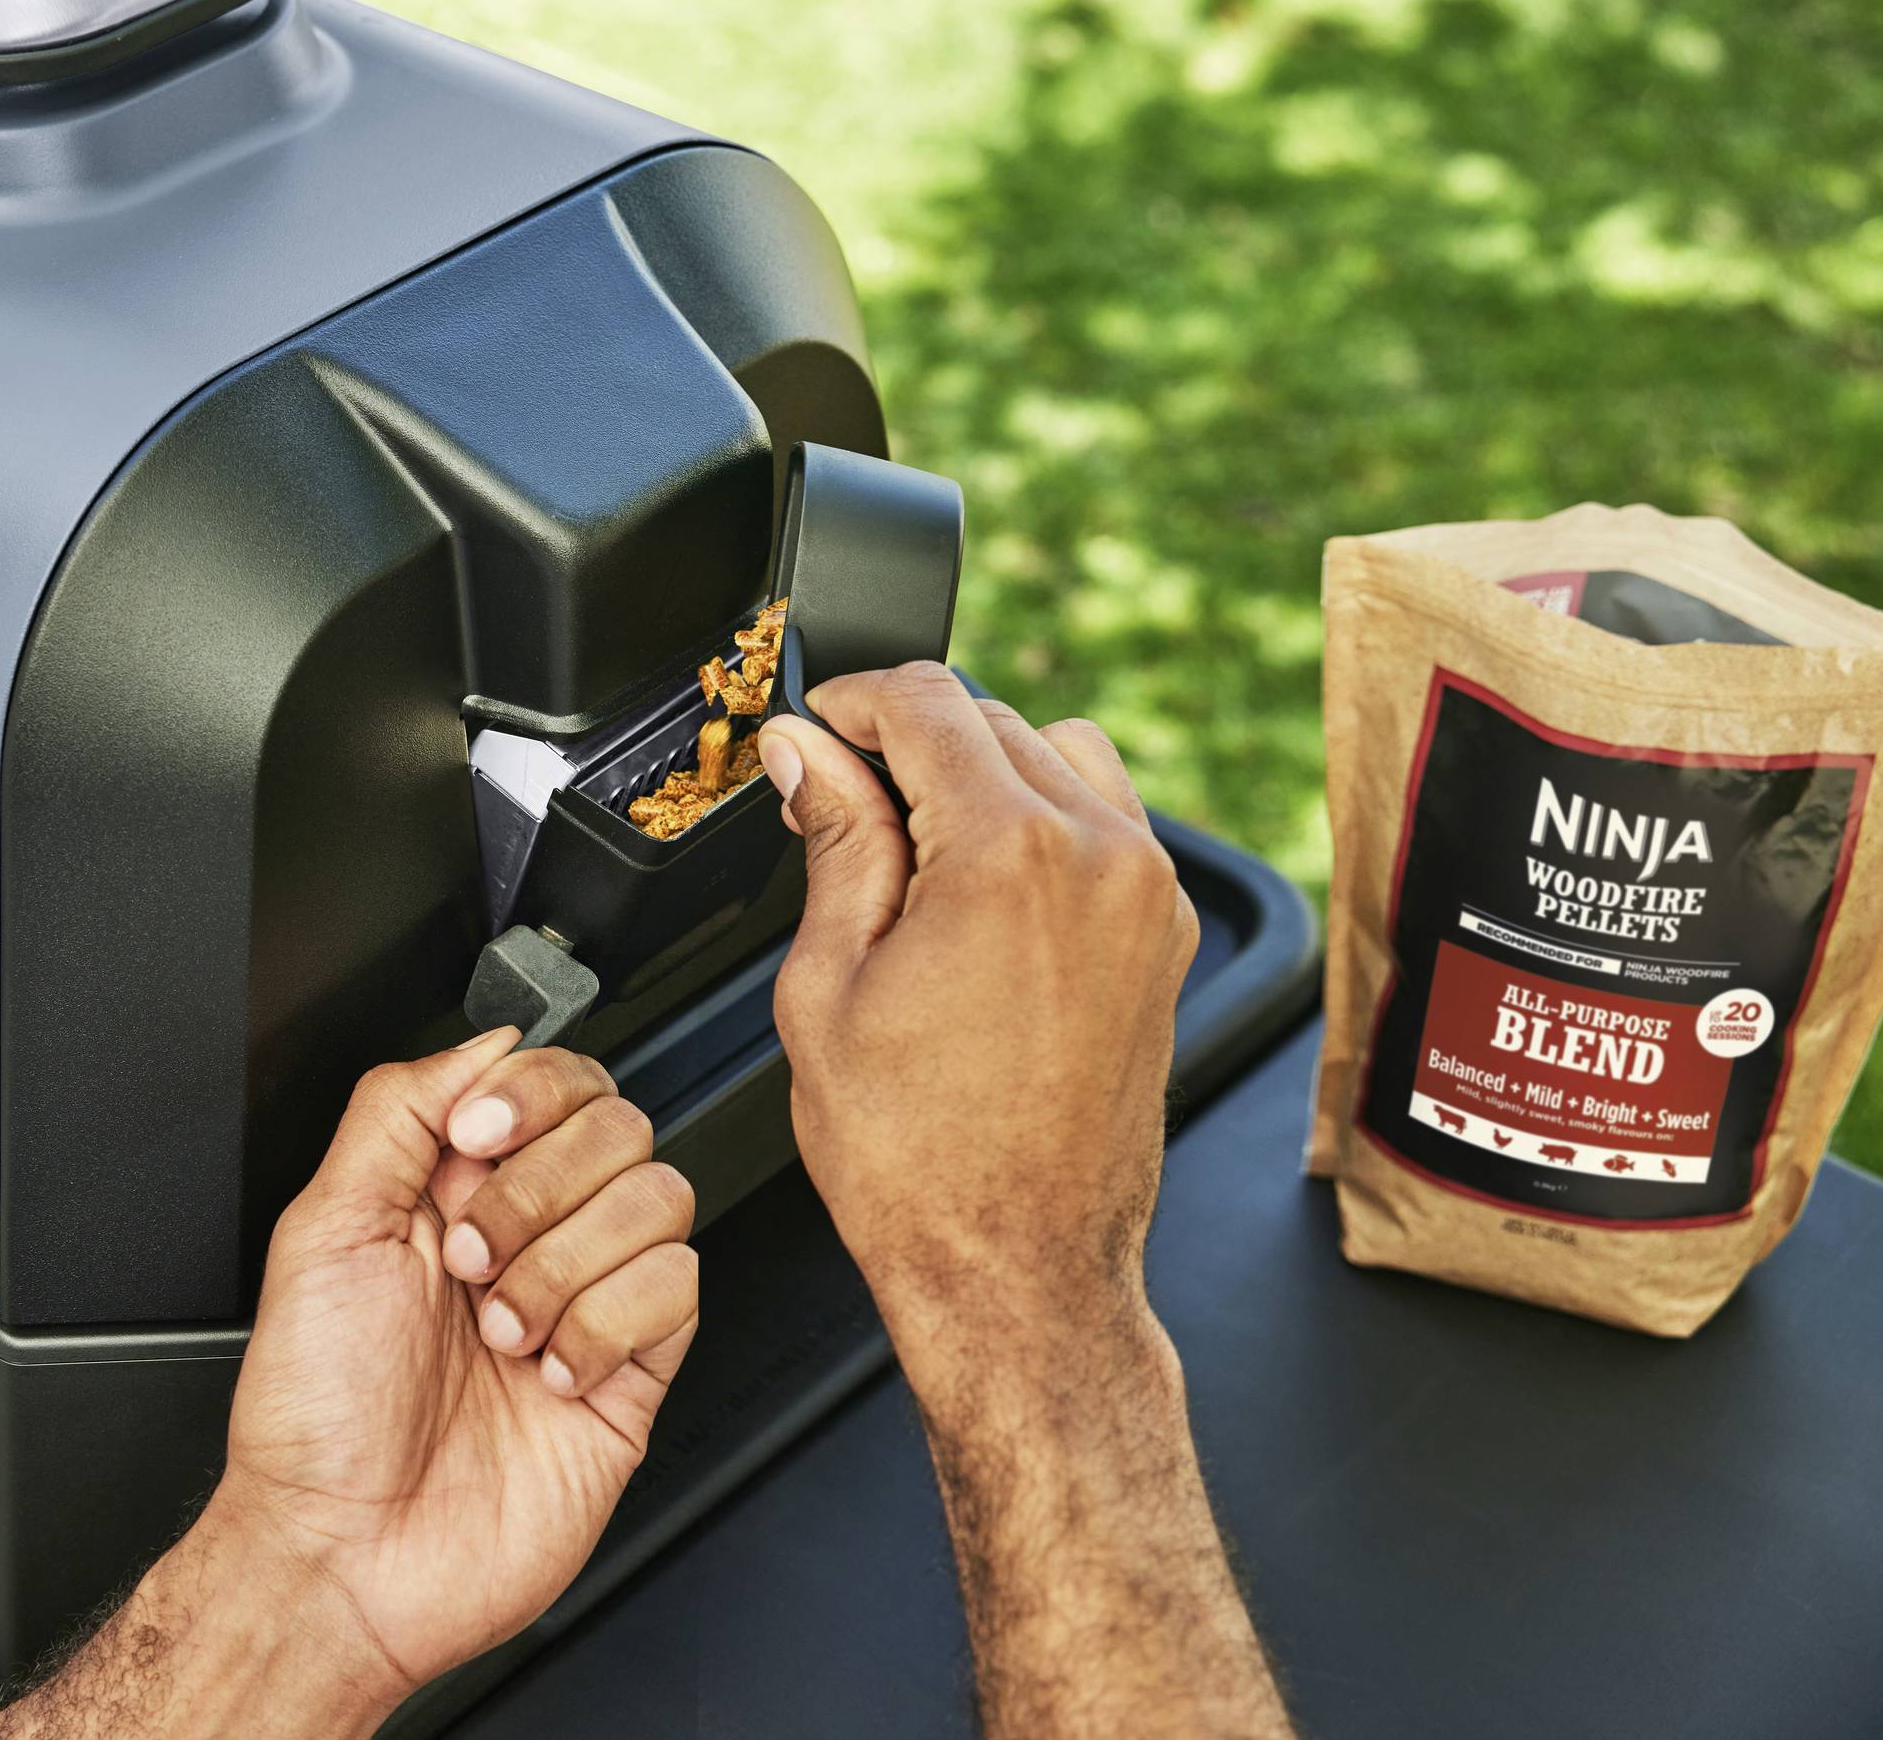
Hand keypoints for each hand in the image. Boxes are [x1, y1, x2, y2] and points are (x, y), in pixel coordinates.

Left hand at [0, 1033, 697, 1739]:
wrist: (345, 1556)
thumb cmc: (314, 1416)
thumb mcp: (320, 1226)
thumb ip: (398, 1106)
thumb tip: (491, 1038)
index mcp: (453, 1189)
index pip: (551, 1081)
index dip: (529, 1096)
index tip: (474, 1145)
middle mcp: (528, 1236)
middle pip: (618, 1126)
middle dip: (538, 1192)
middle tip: (469, 1260)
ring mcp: (585, 1303)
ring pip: (659, 1199)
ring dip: (567, 1265)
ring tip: (502, 1329)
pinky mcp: (632, 1376)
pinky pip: (678, 1292)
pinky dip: (607, 1327)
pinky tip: (550, 1372)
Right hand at [755, 663, 1196, 1378]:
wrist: (1017, 1268)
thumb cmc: (918, 1161)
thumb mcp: (828, 985)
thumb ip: (833, 843)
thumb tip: (808, 755)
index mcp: (1009, 856)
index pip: (926, 702)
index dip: (849, 701)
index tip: (813, 731)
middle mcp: (1100, 857)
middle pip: (992, 719)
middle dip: (905, 744)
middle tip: (837, 806)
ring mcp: (1147, 896)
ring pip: (1057, 754)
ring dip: (981, 771)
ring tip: (912, 849)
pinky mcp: (1163, 935)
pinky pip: (1106, 820)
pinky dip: (1041, 819)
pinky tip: (977, 887)